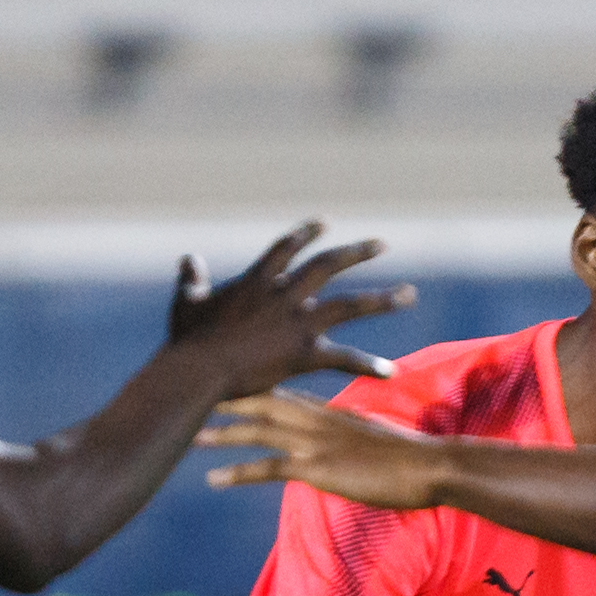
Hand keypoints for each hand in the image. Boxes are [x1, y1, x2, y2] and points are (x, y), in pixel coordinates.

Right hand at [166, 221, 414, 400]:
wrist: (198, 370)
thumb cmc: (187, 340)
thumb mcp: (187, 303)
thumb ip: (191, 279)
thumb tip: (189, 259)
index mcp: (257, 280)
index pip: (286, 248)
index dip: (305, 234)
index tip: (323, 223)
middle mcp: (284, 294)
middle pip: (328, 265)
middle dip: (357, 253)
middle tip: (382, 244)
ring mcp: (297, 323)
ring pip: (350, 304)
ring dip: (382, 299)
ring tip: (409, 295)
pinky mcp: (303, 354)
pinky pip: (343, 359)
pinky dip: (367, 365)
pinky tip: (391, 371)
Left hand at [198, 388, 450, 508]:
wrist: (431, 467)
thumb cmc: (414, 457)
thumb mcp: (376, 438)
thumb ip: (353, 434)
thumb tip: (346, 442)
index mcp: (331, 411)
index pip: (284, 392)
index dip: (252, 386)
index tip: (225, 383)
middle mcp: (318, 419)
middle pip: (262, 401)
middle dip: (227, 399)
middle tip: (193, 396)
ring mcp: (315, 442)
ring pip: (257, 430)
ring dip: (221, 432)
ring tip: (191, 436)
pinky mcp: (317, 468)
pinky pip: (267, 469)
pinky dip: (237, 472)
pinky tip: (213, 479)